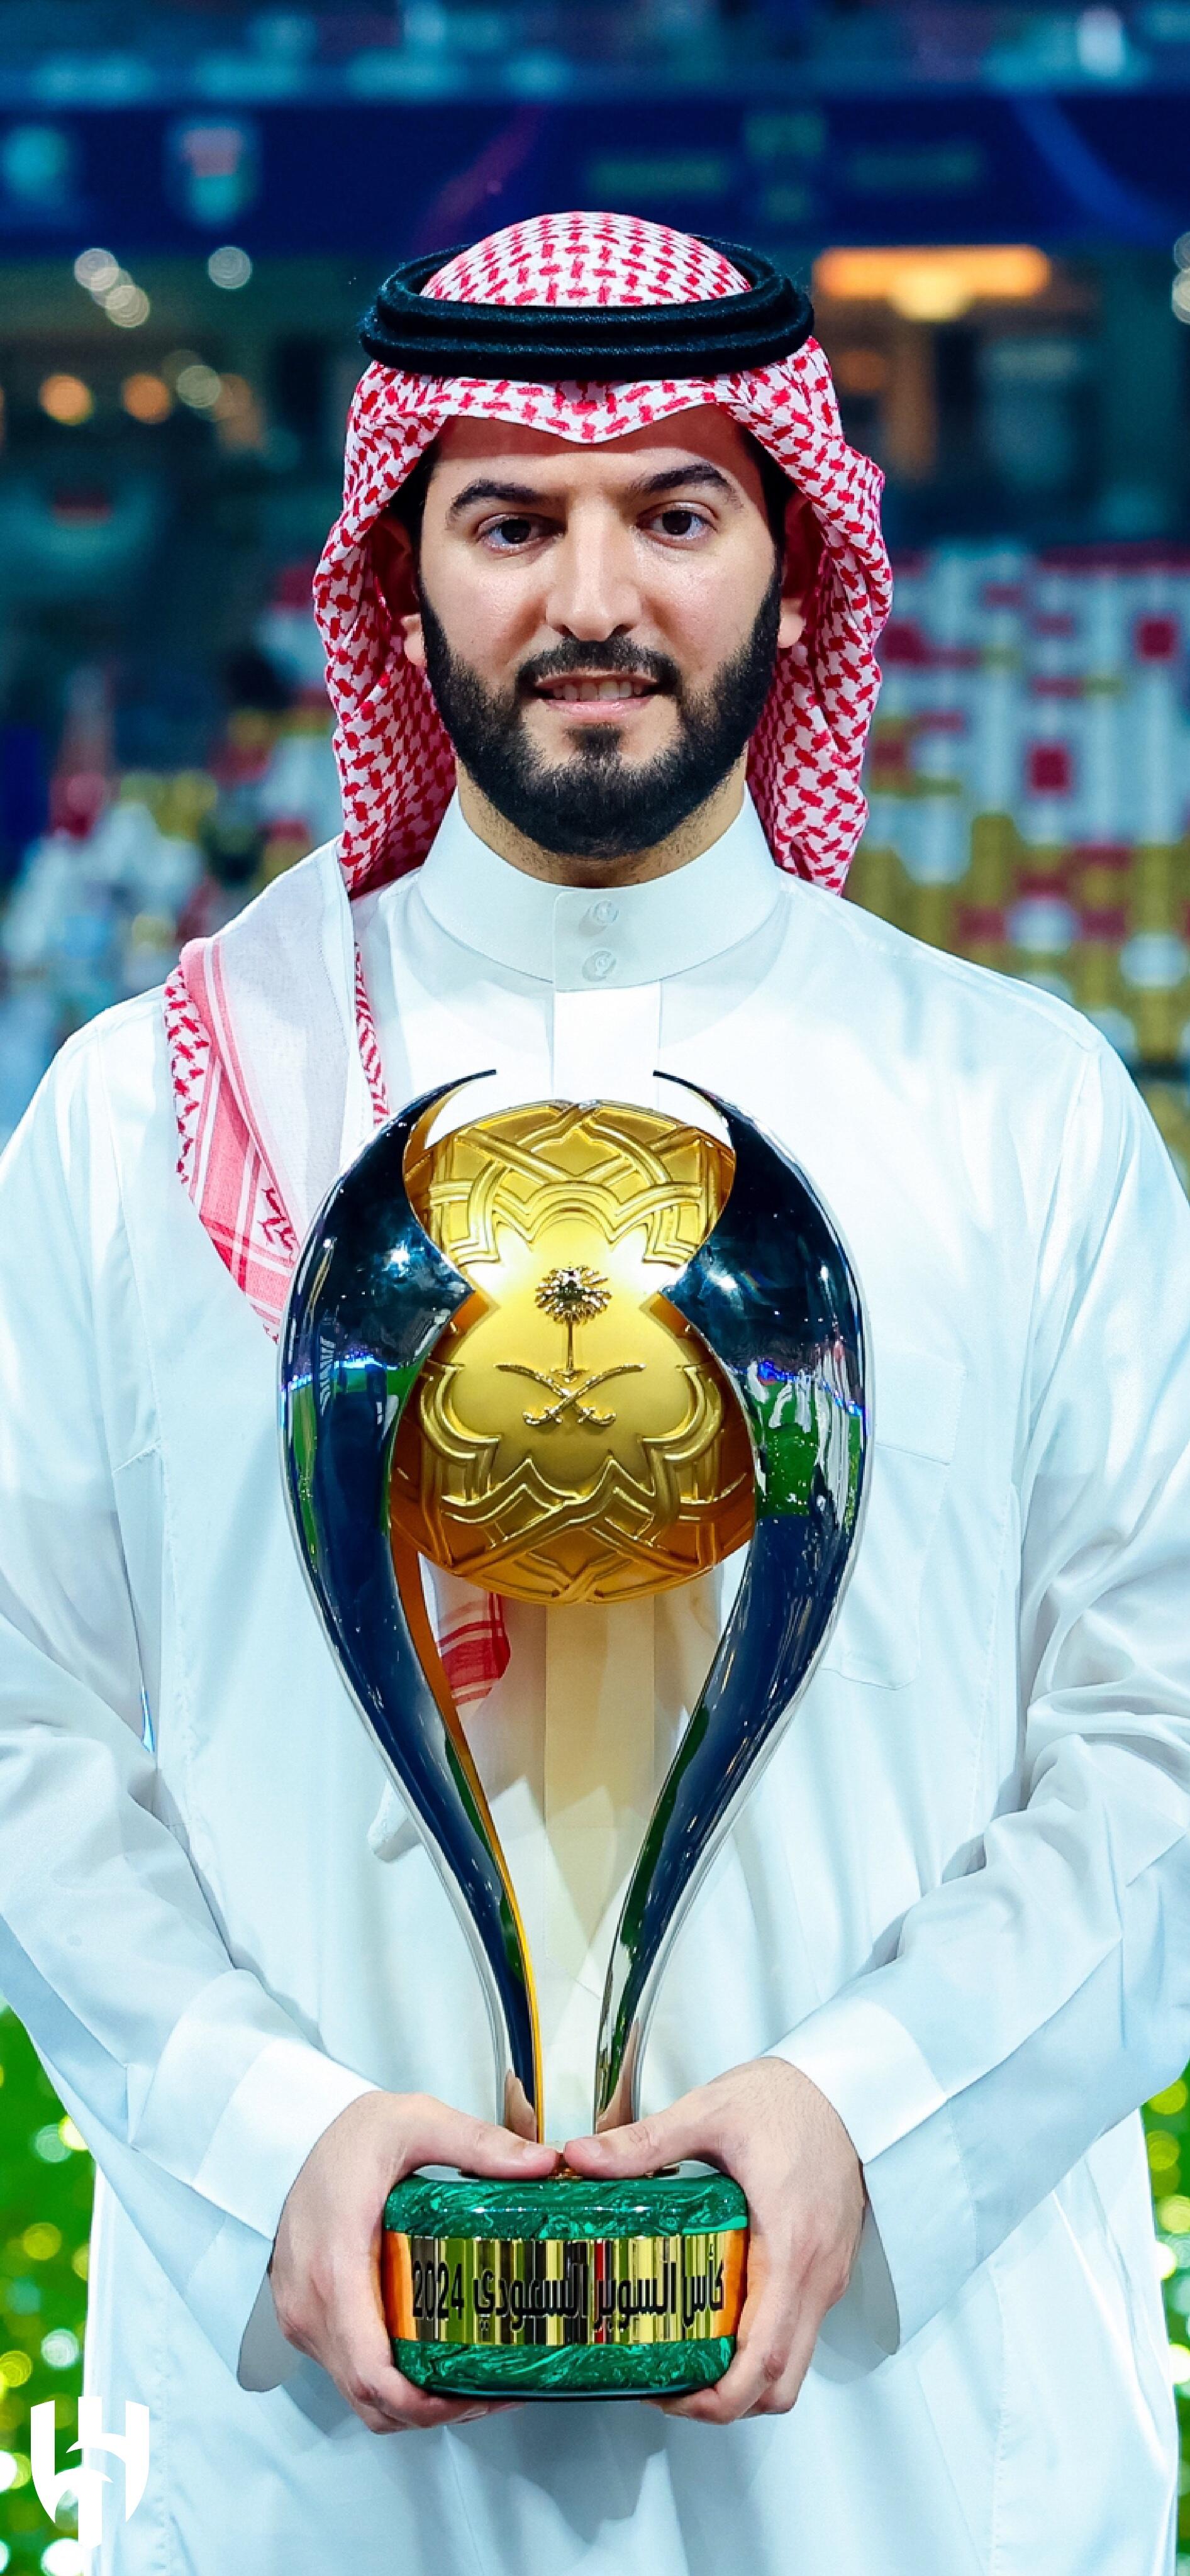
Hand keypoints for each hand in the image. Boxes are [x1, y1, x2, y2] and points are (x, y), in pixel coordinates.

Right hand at [271, 2090, 556, 2431]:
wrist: (288, 2133)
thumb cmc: (345, 2133)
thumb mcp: (417, 2123)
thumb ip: (478, 2144)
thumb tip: (542, 2164)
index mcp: (338, 2270)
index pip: (376, 2374)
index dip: (430, 2405)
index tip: (481, 2396)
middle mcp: (313, 2308)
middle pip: (372, 2399)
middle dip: (435, 2411)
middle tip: (493, 2392)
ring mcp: (303, 2317)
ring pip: (358, 2392)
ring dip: (411, 2403)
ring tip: (470, 2381)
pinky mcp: (306, 2316)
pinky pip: (346, 2369)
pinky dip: (388, 2380)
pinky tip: (429, 2357)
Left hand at [564, 2058, 862, 2422]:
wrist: (848, 2084)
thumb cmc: (790, 2099)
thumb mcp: (710, 2113)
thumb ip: (646, 2141)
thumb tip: (582, 2156)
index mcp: (790, 2251)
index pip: (761, 2363)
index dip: (712, 2399)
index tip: (665, 2394)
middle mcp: (816, 2278)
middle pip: (779, 2385)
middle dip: (722, 2401)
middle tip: (667, 2383)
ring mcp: (826, 2277)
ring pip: (792, 2364)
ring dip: (742, 2377)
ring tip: (685, 2350)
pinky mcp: (825, 2267)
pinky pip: (796, 2330)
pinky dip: (758, 2344)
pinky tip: (716, 2312)